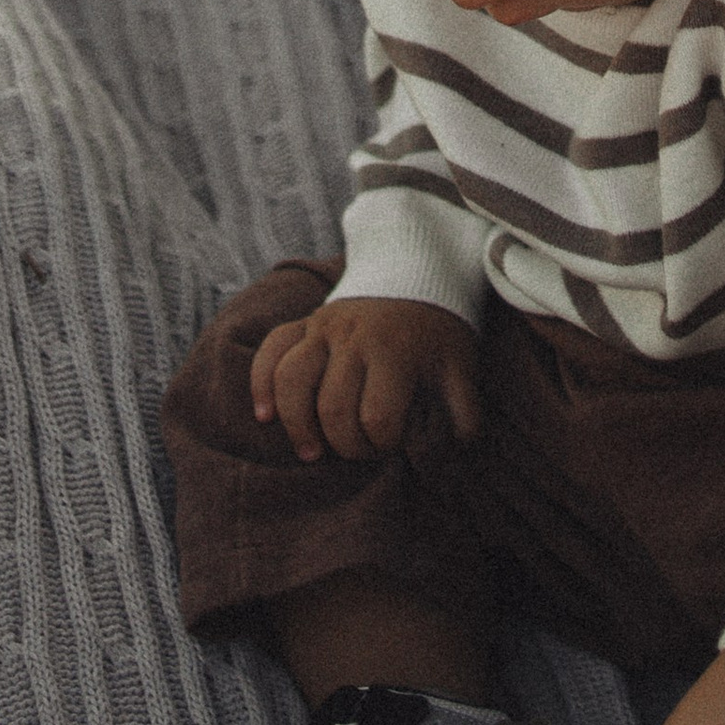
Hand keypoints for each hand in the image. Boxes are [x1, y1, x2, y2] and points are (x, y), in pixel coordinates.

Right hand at [250, 297, 483, 463]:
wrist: (418, 271)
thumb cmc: (438, 331)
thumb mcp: (460, 366)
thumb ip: (463, 412)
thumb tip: (455, 453)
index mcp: (395, 350)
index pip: (378, 418)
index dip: (383, 445)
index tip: (392, 446)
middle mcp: (354, 337)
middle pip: (333, 408)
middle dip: (345, 444)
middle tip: (360, 451)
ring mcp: (324, 327)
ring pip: (292, 381)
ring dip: (297, 424)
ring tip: (312, 452)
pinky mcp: (305, 322)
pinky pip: (271, 350)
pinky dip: (261, 383)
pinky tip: (265, 416)